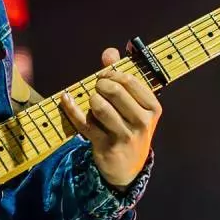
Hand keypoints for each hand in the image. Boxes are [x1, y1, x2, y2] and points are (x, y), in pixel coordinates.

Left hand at [58, 48, 161, 189]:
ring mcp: (124, 136)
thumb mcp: (133, 103)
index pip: (129, 80)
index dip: (112, 73)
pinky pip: (83, 122)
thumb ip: (121, 74)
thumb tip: (110, 52)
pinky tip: (66, 99)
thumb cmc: (130, 126)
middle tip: (97, 88)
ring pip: (98, 106)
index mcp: (152, 108)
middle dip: (100, 84)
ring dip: (90, 100)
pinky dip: (72, 109)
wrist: (127, 167)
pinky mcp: (105, 146)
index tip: (104, 75)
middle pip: (113, 90)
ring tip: (93, 102)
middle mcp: (142, 122)